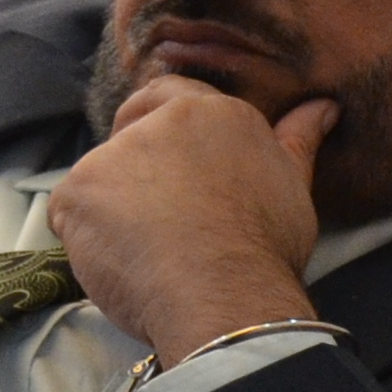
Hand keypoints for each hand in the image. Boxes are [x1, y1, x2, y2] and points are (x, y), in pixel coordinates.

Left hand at [43, 75, 336, 364]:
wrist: (224, 295)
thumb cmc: (265, 247)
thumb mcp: (293, 186)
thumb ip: (297, 139)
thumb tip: (322, 106)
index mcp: (212, 113)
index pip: (169, 96)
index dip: (160, 125)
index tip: (166, 163)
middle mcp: (159, 122)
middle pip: (131, 137)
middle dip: (137, 172)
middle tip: (158, 219)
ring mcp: (112, 155)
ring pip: (100, 178)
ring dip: (113, 208)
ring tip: (147, 251)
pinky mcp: (77, 190)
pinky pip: (69, 212)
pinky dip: (85, 236)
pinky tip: (120, 262)